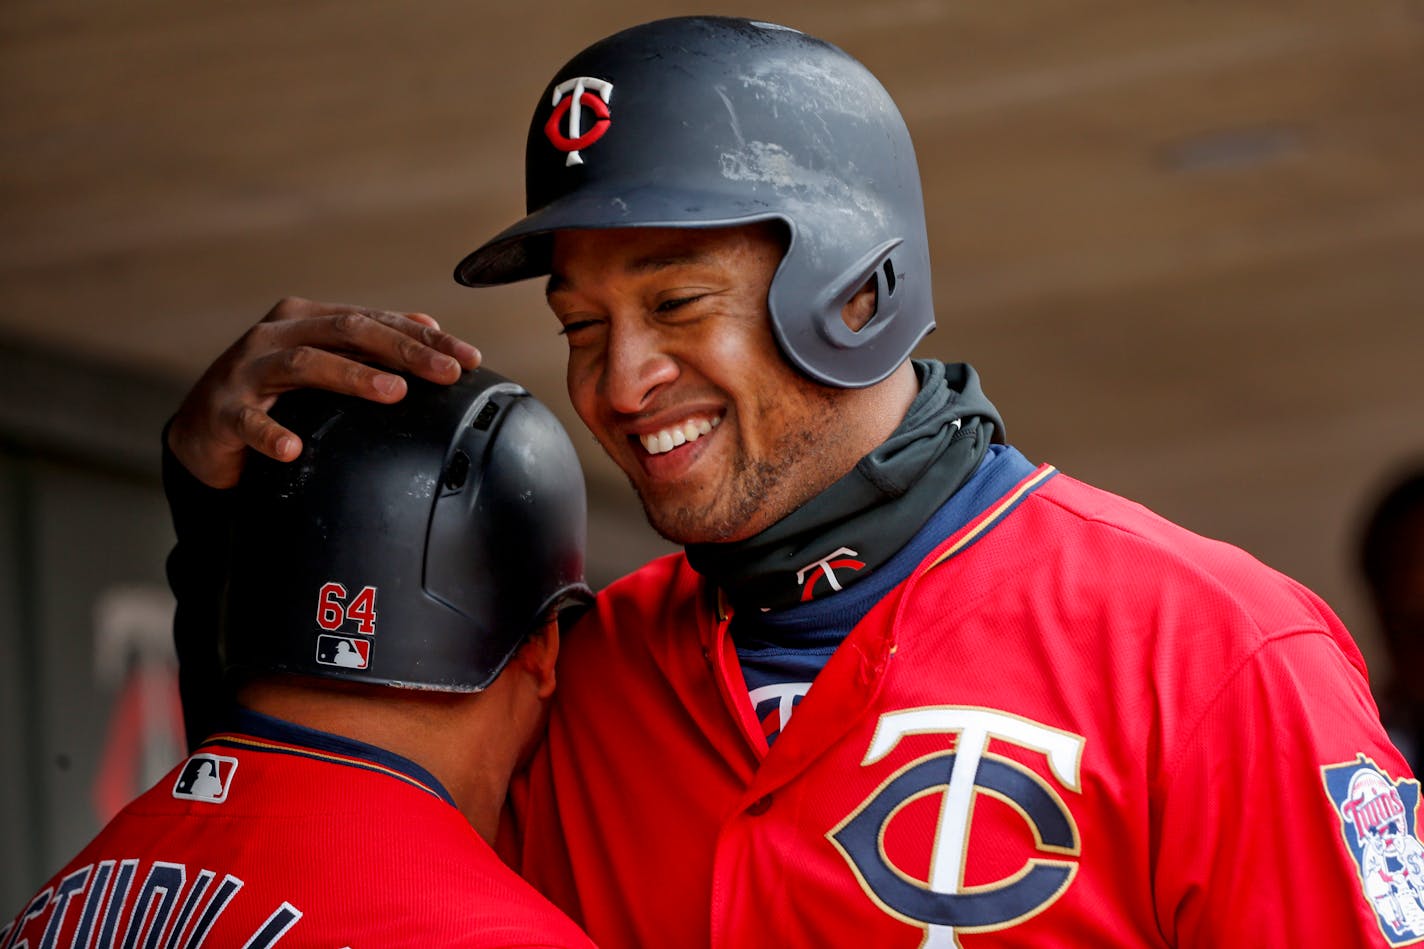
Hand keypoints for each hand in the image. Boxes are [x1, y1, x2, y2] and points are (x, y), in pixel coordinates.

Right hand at [168, 296, 481, 487]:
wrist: (203, 429)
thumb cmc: (274, 393)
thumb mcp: (323, 360)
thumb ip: (369, 343)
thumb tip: (428, 324)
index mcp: (307, 318)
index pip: (375, 321)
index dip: (424, 337)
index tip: (468, 359)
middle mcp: (277, 334)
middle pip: (347, 331)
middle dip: (402, 350)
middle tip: (444, 372)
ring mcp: (247, 370)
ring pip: (304, 362)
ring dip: (351, 376)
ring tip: (393, 393)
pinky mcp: (222, 411)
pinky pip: (248, 421)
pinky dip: (270, 433)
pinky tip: (292, 449)